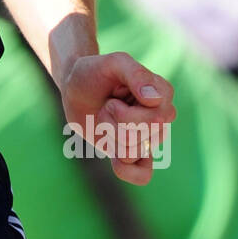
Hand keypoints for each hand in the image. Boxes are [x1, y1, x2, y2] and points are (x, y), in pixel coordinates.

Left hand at [60, 51, 175, 185]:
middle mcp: (161, 116)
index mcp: (162, 93)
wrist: (75, 88)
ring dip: (110, 136)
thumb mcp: (113, 63)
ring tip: (107, 119)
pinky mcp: (135, 152)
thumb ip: (136, 74)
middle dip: (115, 121)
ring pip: (134, 151)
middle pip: (143, 135)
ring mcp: (149, 136)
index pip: (156, 117)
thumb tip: (154, 99)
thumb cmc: (94, 72)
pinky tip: (114, 158)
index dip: (124, 111)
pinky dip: (127, 171)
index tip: (113, 94)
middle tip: (107, 106)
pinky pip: (143, 175)